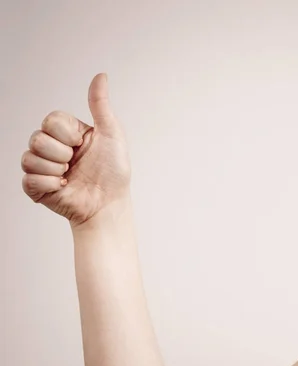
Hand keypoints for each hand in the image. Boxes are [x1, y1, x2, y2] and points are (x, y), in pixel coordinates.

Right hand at [21, 73, 131, 226]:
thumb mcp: (111, 133)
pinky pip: (29, 178)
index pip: (51, 120)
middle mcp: (54, 147)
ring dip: (56, 169)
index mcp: (69, 133)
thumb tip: (101, 76)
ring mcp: (43, 167)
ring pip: (30, 157)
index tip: (83, 144)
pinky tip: (64, 187)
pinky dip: (51, 184)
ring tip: (70, 176)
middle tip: (76, 163)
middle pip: (37, 137)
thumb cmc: (114, 172)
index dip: (67, 133)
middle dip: (62, 153)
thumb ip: (100, 105)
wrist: (109, 204)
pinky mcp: (36, 186)